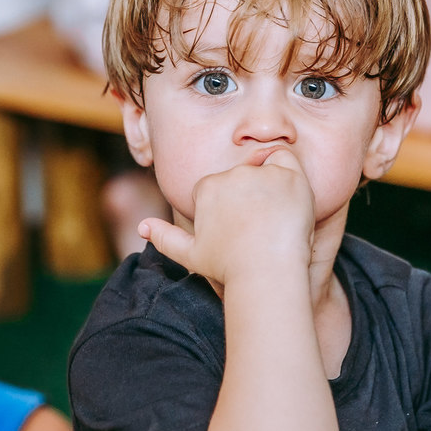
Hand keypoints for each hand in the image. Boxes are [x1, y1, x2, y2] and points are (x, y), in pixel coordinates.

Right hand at [138, 149, 314, 285]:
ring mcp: (260, 173)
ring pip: (264, 167)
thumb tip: (142, 227)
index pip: (219, 188)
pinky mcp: (288, 176)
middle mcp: (231, 174)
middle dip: (249, 197)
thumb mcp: (190, 255)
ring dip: (270, 186)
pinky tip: (288, 194)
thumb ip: (164, 238)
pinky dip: (287, 169)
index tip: (240, 231)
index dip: (230, 209)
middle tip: (261, 228)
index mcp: (206, 187)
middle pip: (241, 177)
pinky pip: (285, 157)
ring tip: (275, 218)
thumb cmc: (228, 267)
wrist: (265, 273)